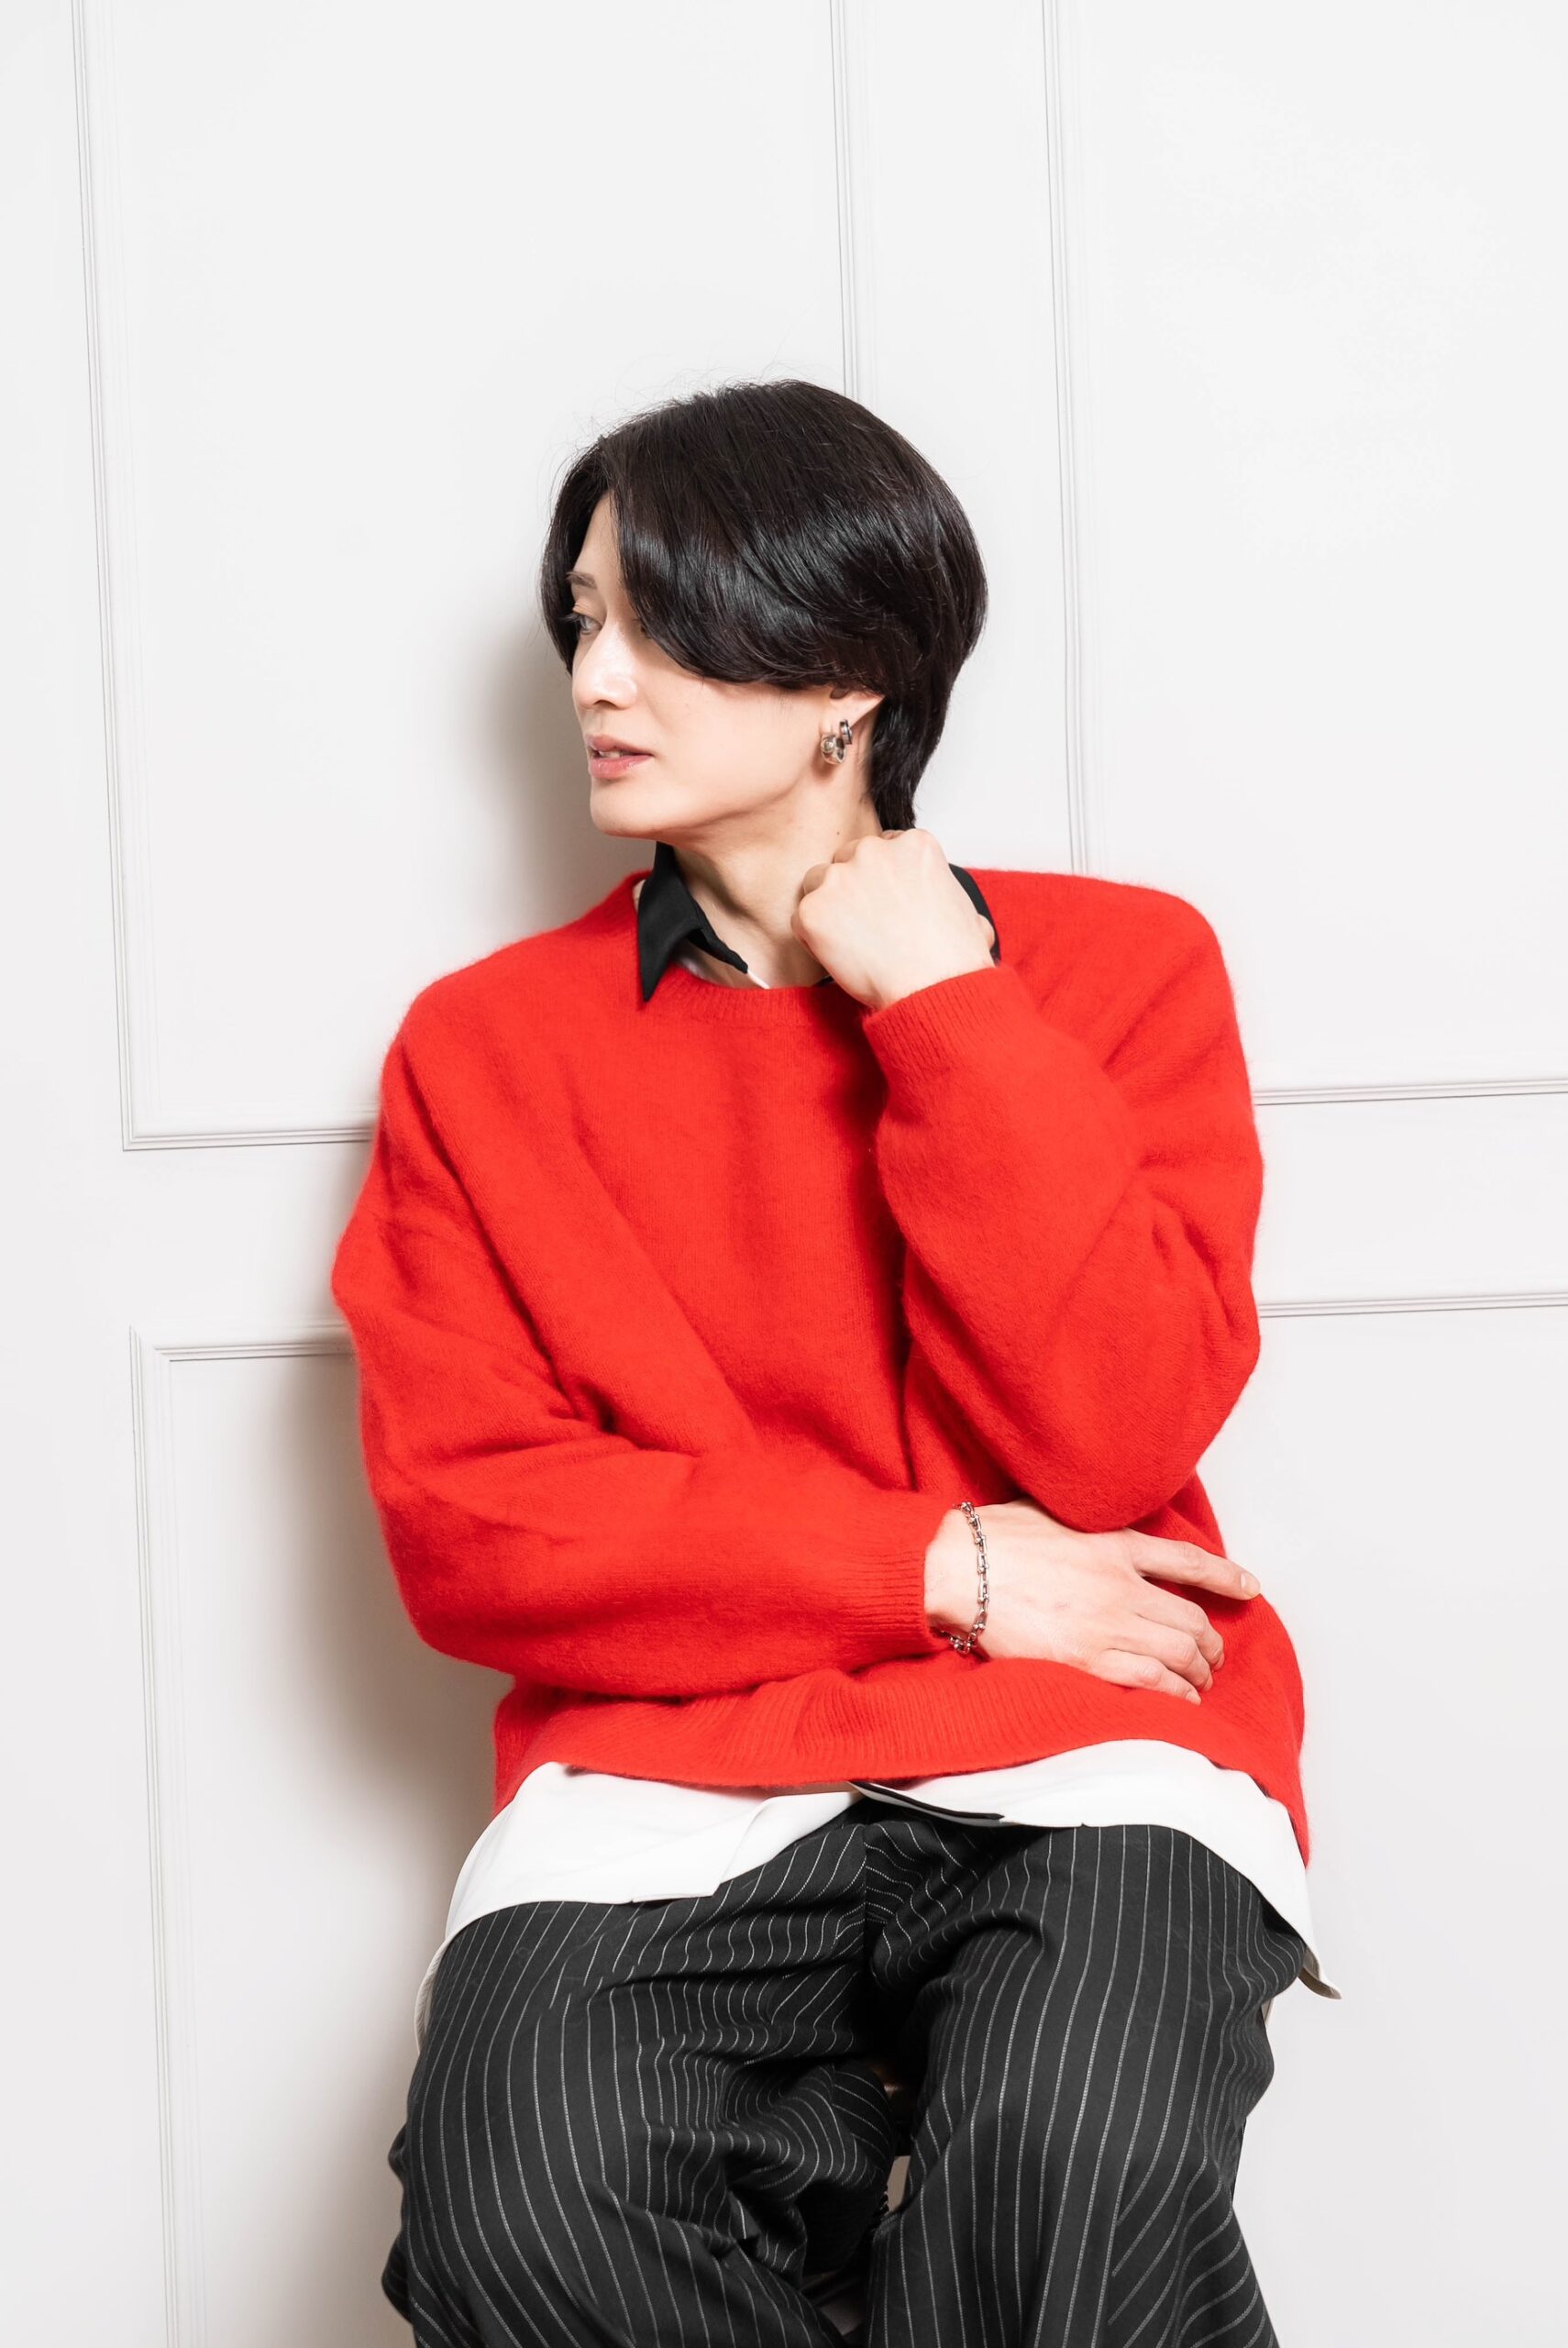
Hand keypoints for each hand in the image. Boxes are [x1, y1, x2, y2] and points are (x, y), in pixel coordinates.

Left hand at [794, 827, 995, 1009]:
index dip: (881, 879)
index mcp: (913, 845)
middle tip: (865, 924)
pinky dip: (813, 938)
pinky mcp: (815, 908)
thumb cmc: (954, 960)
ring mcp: (841, 877)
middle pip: (847, 859)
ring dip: (828, 907)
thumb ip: (949, 902)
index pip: (883, 848)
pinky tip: (838, 956)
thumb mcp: (968, 914)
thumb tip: (965, 922)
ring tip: (852, 941)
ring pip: (818, 884)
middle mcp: (874, 851)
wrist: (935, 989)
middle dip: (853, 888)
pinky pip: (801, 919)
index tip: (885, 902)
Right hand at [924, 1498, 1261, 1702]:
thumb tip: (1104, 1528)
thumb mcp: (1054, 1512)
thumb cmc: (994, 1538)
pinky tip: (1182, 1699)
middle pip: (1192, 1621)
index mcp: (1115, 1544)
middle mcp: (1121, 1586)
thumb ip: (1090, 1524)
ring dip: (1199, 1672)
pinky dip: (1176, 1694)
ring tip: (1201, 1681)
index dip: (1228, 1577)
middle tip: (1214, 1655)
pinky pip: (1151, 1683)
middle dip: (1212, 1644)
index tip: (1252, 1588)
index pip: (1190, 1563)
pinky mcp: (1086, 1660)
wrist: (957, 1569)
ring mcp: (1106, 1625)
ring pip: (1180, 1655)